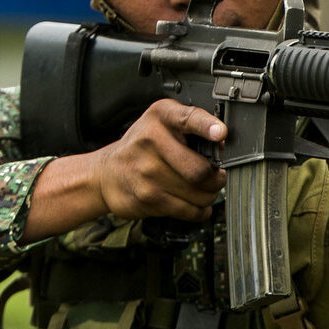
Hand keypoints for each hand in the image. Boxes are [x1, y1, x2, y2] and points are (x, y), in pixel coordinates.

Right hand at [24, 98, 226, 241]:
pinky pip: (188, 210)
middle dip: (217, 177)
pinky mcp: (148, 197)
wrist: (106, 173)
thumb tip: (221, 144)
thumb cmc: (142, 146)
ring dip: (210, 195)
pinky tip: (197, 203)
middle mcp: (152, 141)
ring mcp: (148, 172)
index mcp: (161, 117)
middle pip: (200, 169)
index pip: (188, 118)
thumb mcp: (162, 123)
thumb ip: (192, 126)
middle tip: (216, 177)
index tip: (220, 133)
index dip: (207, 126)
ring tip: (205, 190)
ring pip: (198, 193)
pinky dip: (200, 210)